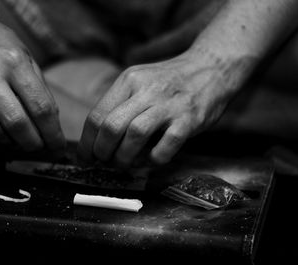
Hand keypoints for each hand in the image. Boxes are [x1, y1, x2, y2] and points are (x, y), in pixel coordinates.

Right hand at [0, 0, 64, 151]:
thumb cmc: (0, 44)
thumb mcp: (27, 57)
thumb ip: (39, 88)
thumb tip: (51, 123)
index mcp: (15, 63)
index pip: (40, 108)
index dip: (52, 133)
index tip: (58, 145)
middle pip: (17, 124)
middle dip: (34, 143)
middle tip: (42, 147)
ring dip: (14, 144)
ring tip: (24, 141)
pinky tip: (5, 134)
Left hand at [78, 48, 251, 166]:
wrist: (211, 67)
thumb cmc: (170, 82)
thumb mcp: (140, 82)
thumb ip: (120, 105)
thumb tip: (96, 140)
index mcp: (129, 80)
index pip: (96, 115)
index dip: (87, 143)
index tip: (85, 158)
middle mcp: (146, 90)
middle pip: (111, 126)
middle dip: (101, 152)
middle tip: (104, 162)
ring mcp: (169, 104)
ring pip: (134, 135)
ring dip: (124, 157)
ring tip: (124, 164)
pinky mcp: (189, 119)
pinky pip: (166, 146)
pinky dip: (154, 159)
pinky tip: (152, 159)